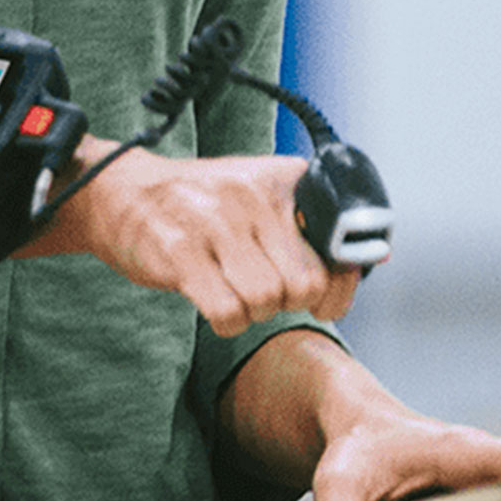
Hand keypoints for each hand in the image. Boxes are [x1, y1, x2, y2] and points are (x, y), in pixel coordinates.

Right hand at [17, 143, 358, 334]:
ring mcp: (215, 220)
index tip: (321, 296)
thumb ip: (315, 226)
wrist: (122, 191)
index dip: (338, 285)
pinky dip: (226, 322)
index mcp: (286, 179)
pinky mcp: (180, 250)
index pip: (340, 246)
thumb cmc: (203, 205)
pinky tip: (214, 304)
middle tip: (267, 295)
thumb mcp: (264, 197)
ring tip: (235, 293)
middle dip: (289, 303)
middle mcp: (254, 194)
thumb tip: (378, 258)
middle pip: (304, 284)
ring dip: (253, 313)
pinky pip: (226, 312)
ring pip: (266, 300)